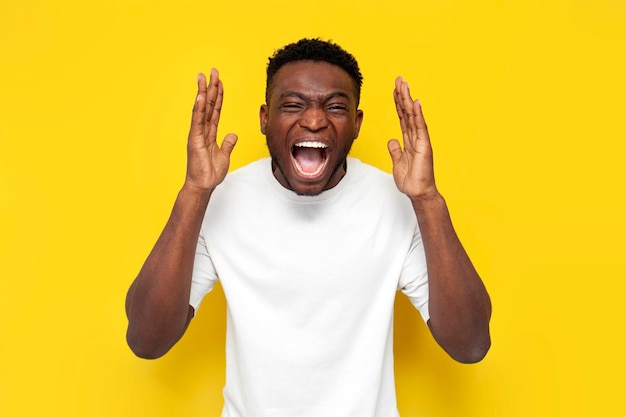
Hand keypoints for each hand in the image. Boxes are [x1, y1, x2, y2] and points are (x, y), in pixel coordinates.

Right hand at [185, 69, 237, 191]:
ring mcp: (197, 133)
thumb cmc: (210, 173)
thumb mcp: (224, 155)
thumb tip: (233, 135)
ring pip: (201, 109)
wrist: (204, 185)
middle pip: (208, 105)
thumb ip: (228, 143)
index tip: (219, 81)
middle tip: (213, 71)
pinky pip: (197, 121)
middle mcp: (202, 130)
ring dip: (202, 92)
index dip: (218, 95)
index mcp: (210, 132)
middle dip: (211, 87)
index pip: (215, 109)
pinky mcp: (194, 139)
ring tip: (203, 77)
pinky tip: (199, 96)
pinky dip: (198, 108)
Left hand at [387, 76, 437, 200]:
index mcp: (409, 140)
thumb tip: (392, 139)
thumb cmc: (410, 180)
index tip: (394, 90)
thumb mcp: (397, 163)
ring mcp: (421, 140)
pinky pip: (420, 127)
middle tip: (399, 80)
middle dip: (402, 96)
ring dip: (408, 100)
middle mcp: (416, 137)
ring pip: (413, 116)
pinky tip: (415, 102)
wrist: (418, 192)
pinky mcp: (424, 146)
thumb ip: (395, 150)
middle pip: (407, 112)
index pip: (402, 117)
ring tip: (404, 85)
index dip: (398, 104)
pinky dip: (417, 114)